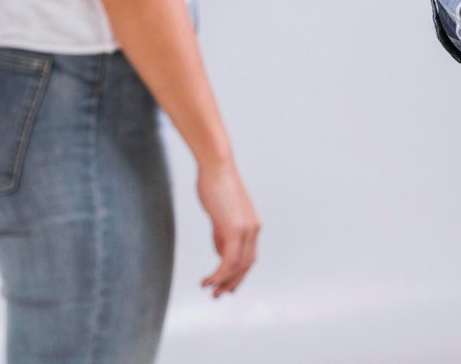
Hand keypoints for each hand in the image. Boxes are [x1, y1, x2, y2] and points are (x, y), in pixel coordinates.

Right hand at [197, 158, 258, 296]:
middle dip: (233, 282)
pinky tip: (207, 281)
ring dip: (224, 282)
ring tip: (210, 291)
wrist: (216, 167)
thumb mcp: (221, 215)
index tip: (226, 286)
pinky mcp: (235, 229)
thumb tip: (221, 252)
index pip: (249, 257)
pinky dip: (219, 274)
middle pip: (247, 265)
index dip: (239, 274)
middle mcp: (253, 228)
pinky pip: (229, 260)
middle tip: (218, 295)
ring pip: (239, 266)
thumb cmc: (215, 186)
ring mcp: (246, 229)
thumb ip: (223, 234)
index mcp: (252, 225)